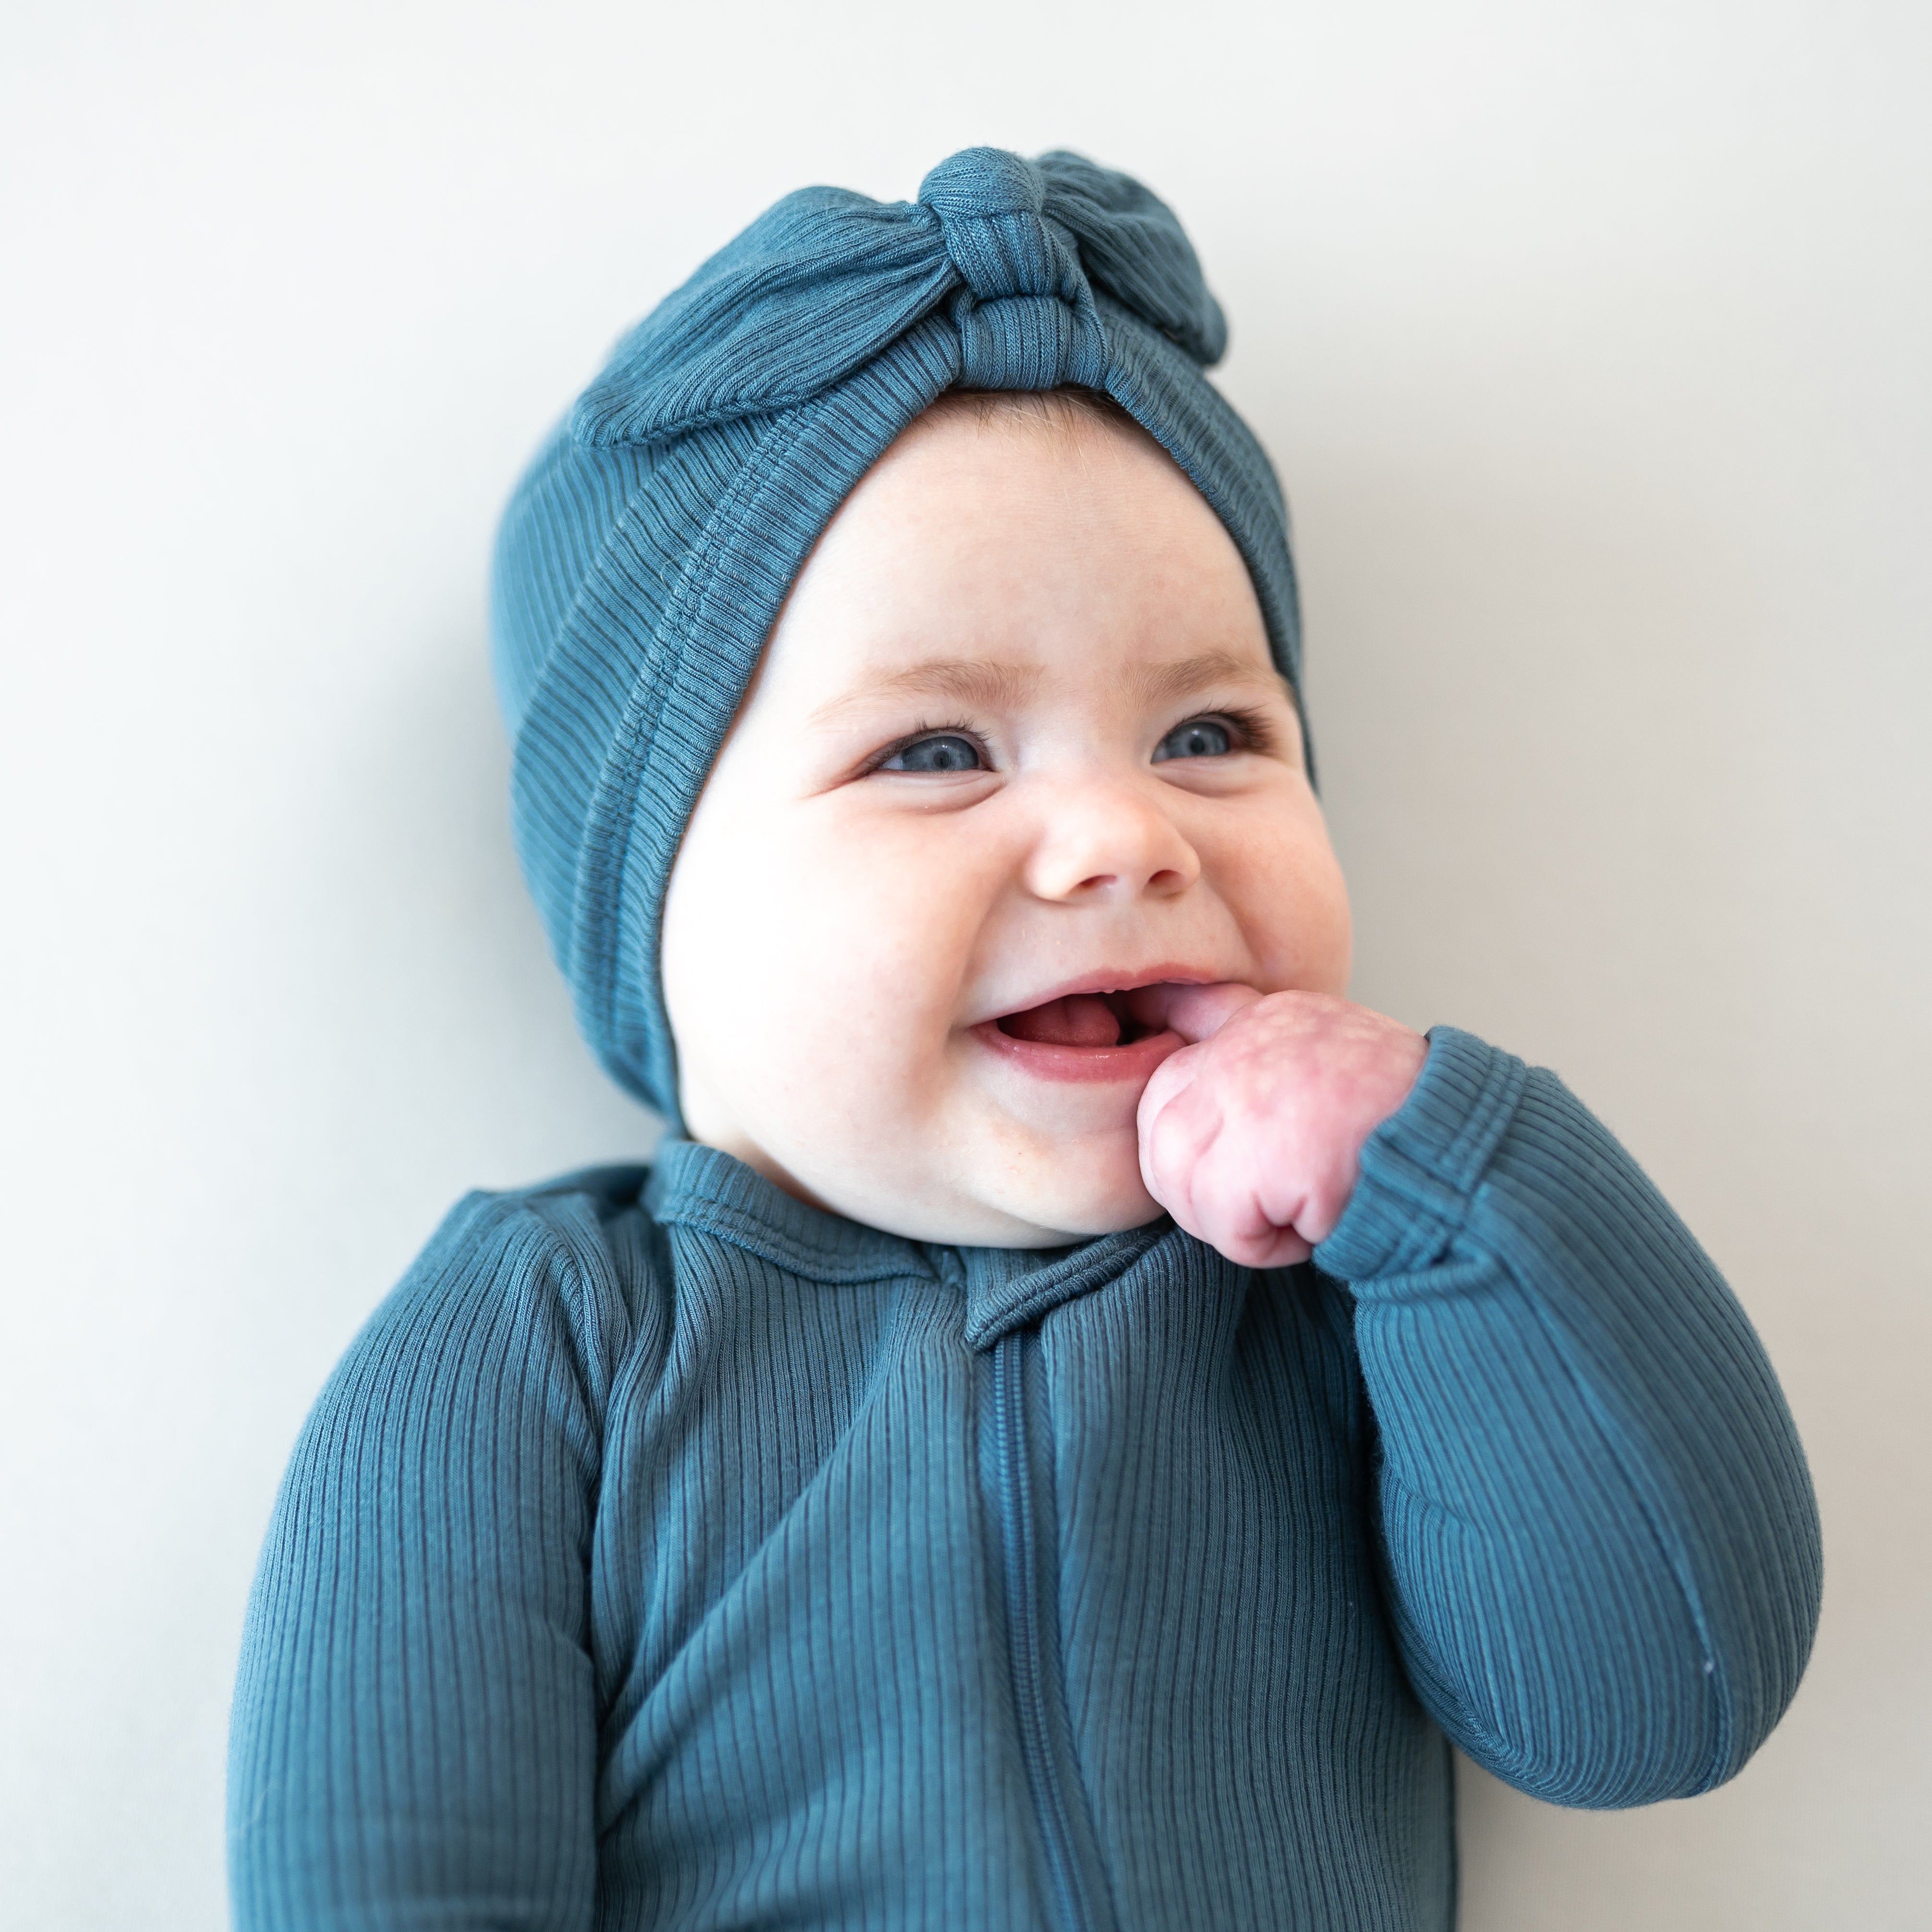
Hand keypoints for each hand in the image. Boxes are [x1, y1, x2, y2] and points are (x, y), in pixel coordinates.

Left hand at [1133, 986, 1428, 1267]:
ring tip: (1294, 1215)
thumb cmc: (1414, 1130)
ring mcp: (1249, 1095)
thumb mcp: (1336, 1067)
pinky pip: (1223, 1226)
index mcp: (1271, 1019)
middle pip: (1160, 1121)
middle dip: (1191, 1178)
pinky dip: (1264, 1247)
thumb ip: (1275, 1070)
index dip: (1175, 1101)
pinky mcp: (1260, 1158)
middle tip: (1257, 1203)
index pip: (1180, 1046)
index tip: (1195, 1124)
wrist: (1472, 1158)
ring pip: (1178, 1177)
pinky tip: (1313, 1231)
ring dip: (1229, 1218)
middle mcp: (1249, 1043)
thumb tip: (1203, 1074)